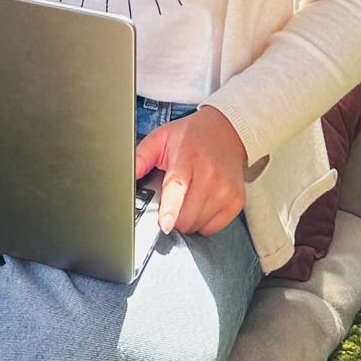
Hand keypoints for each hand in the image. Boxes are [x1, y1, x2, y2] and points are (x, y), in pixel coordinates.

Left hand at [134, 107, 247, 236]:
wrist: (227, 131)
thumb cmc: (191, 136)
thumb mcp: (161, 138)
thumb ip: (140, 157)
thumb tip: (124, 177)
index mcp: (187, 158)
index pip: (178, 186)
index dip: (170, 208)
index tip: (165, 224)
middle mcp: (210, 175)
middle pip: (185, 215)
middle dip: (172, 216)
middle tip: (171, 200)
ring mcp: (226, 189)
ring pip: (197, 225)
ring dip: (187, 220)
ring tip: (187, 199)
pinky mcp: (236, 201)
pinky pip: (212, 228)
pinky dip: (203, 222)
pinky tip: (201, 203)